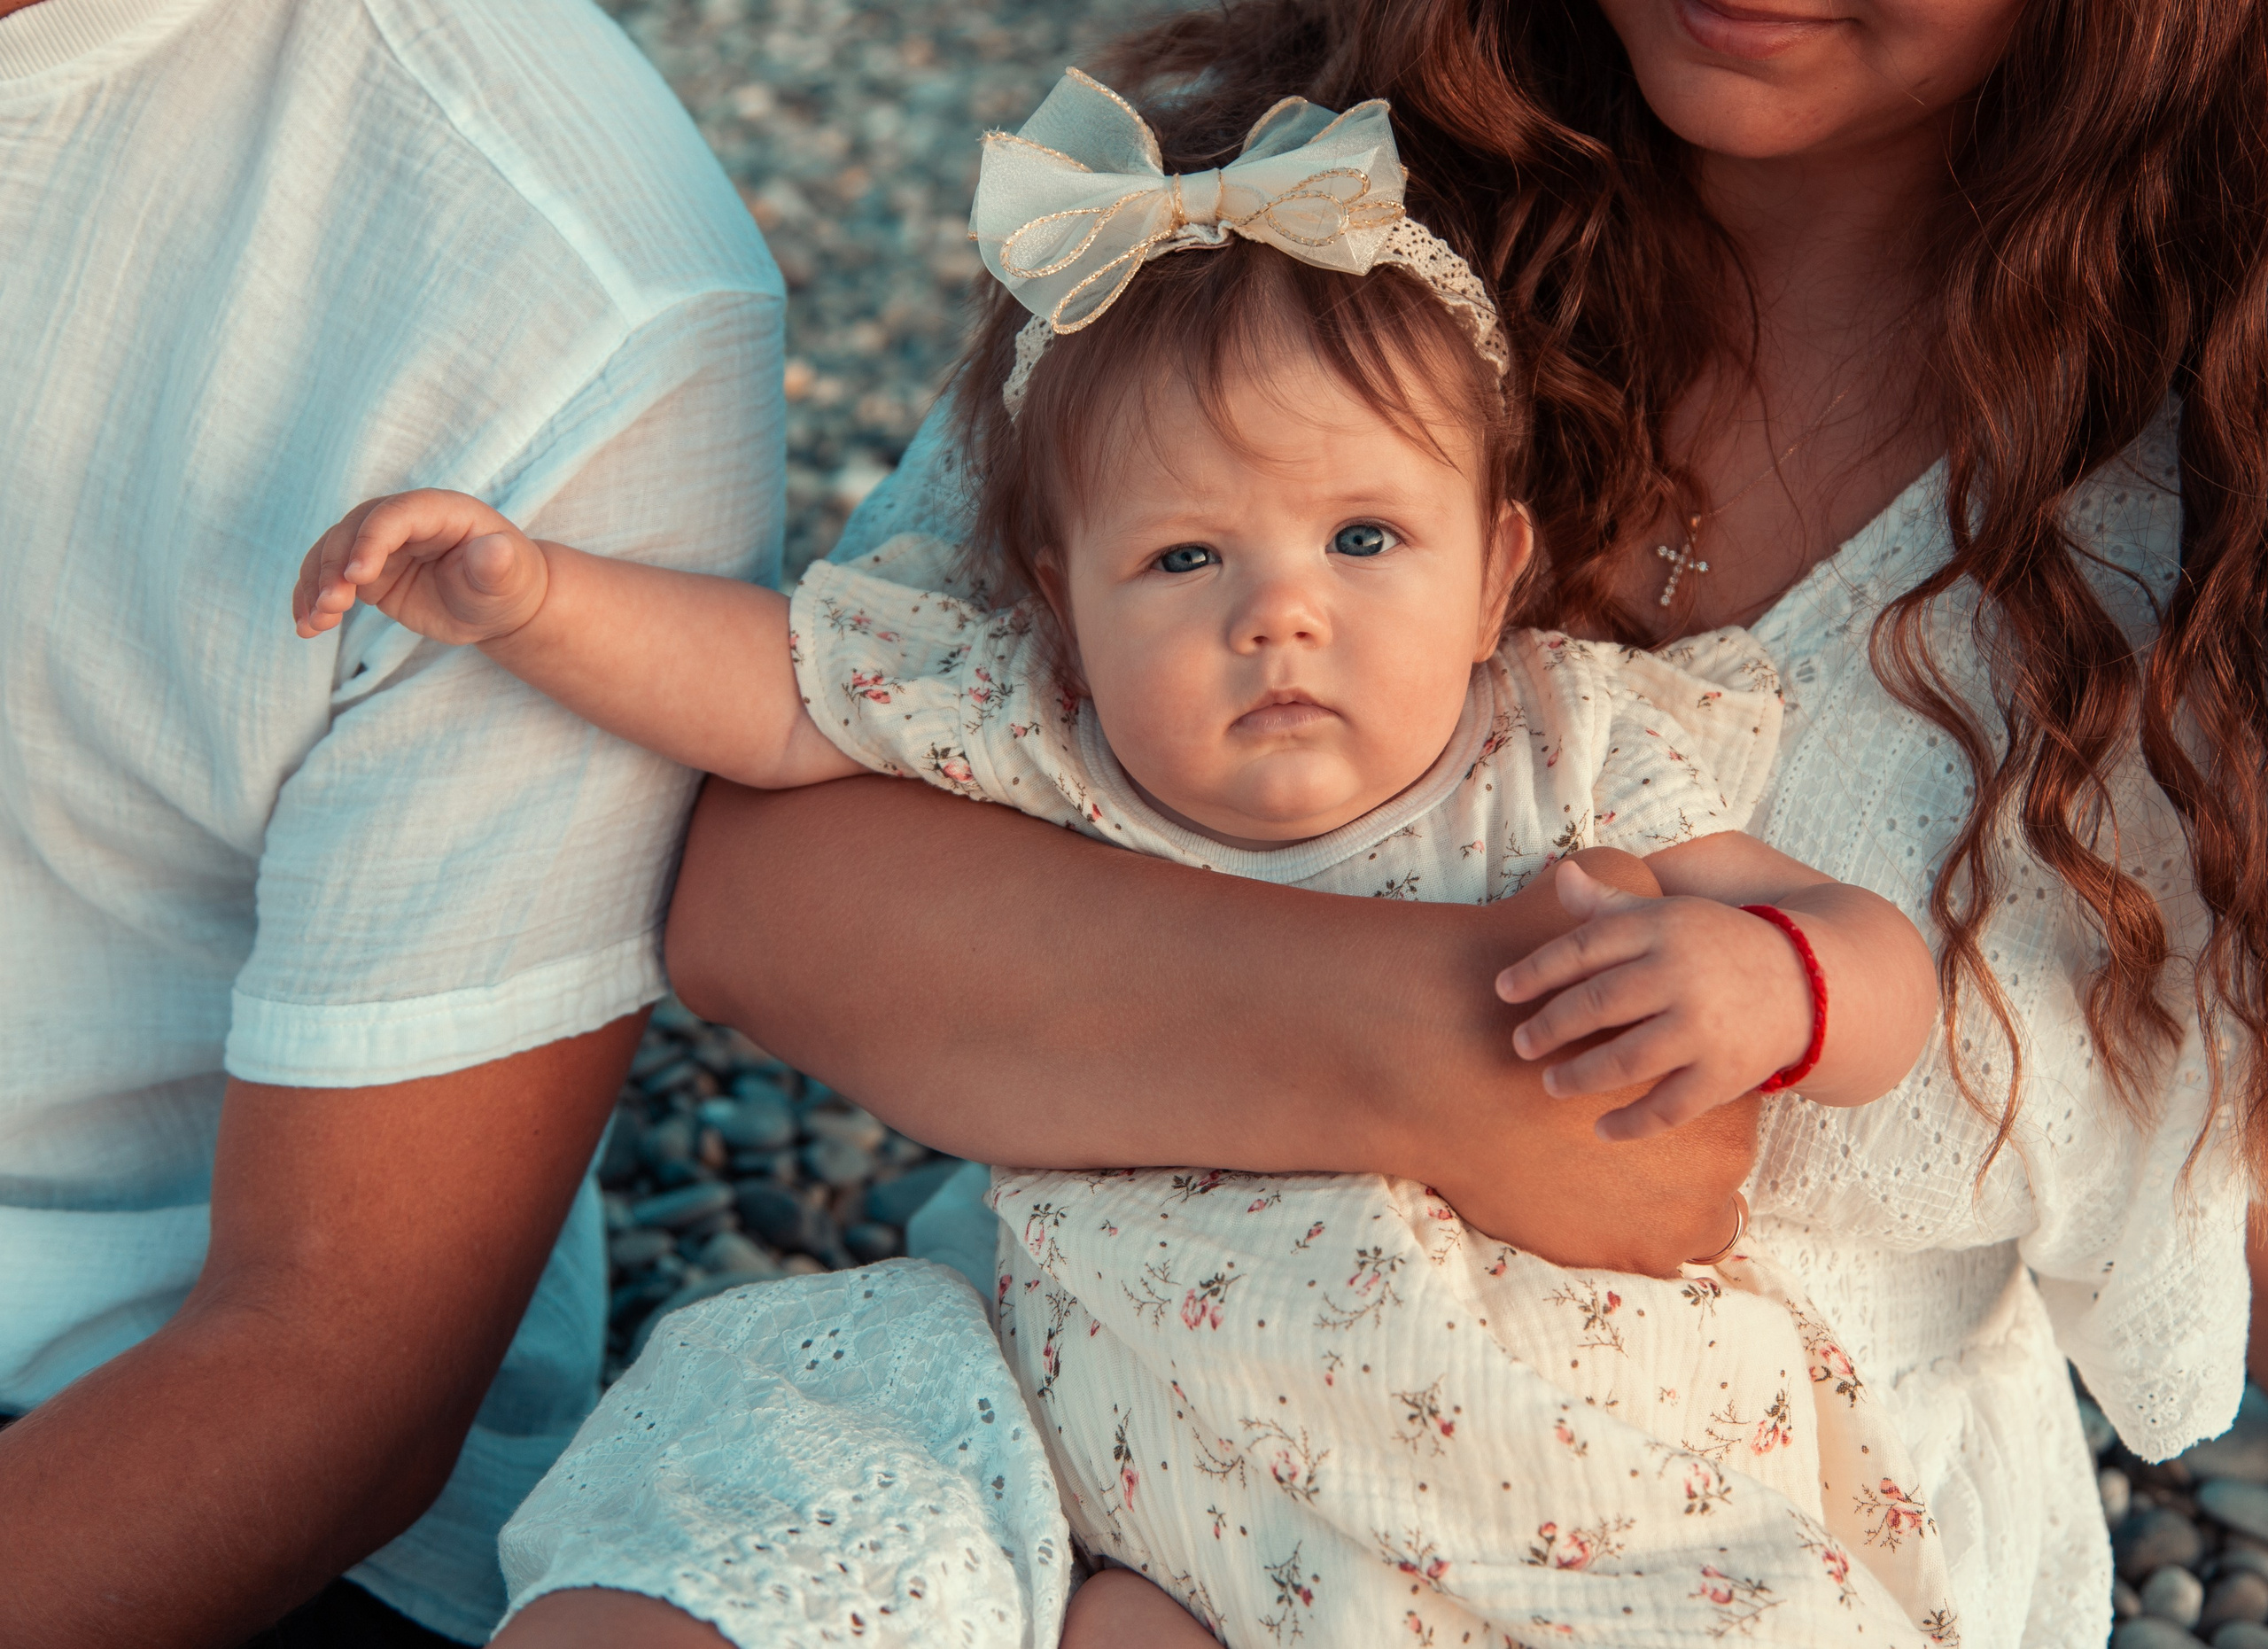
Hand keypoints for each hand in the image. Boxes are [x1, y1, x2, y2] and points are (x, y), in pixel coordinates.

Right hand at [293, 489, 548, 645]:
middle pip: (353, 531)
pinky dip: (312, 599)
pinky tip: (306, 626)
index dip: (372, 541)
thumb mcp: (508, 579)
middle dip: (334, 567)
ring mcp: (380, 546)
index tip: (358, 578)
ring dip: (315, 585)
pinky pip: (329, 578)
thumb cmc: (506, 585)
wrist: (497, 604)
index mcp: (437, 511)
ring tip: (314, 623)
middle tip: (330, 606)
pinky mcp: (368, 574)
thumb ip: (498, 564)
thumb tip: (496, 550)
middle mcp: (402, 522)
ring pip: (331, 553)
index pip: (395, 515)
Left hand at [1495, 860, 1810, 1141]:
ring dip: (1580, 1076)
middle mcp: (1681, 976)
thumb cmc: (1716, 945)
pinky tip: (1600, 1130)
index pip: (1585, 947)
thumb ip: (1610, 904)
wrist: (1807, 982)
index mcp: (1663, 929)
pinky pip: (1670, 1107)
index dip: (1537, 970)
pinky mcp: (1725, 1074)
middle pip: (1598, 1003)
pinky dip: (1632, 1124)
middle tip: (1520, 1044)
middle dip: (1551, 1027)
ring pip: (1626, 1060)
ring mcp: (1704, 1029)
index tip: (1503, 990)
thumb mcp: (1667, 914)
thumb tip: (1562, 876)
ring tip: (1549, 1082)